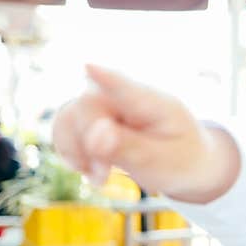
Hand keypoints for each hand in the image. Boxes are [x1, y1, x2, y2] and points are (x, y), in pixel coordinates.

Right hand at [51, 64, 237, 200]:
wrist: (181, 162)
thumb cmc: (178, 159)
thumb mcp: (162, 162)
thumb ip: (129, 148)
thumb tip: (95, 135)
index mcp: (154, 103)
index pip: (126, 87)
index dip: (106, 77)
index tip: (89, 68)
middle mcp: (124, 95)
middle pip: (86, 107)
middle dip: (88, 145)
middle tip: (104, 177)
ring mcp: (105, 103)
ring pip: (68, 116)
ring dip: (75, 151)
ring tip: (98, 177)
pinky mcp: (90, 117)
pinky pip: (64, 127)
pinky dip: (70, 152)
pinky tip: (88, 170)